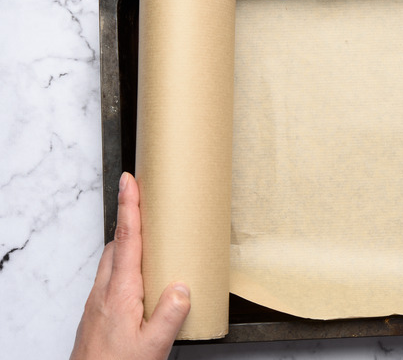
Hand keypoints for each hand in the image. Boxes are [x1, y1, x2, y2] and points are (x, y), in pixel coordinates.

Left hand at [71, 172, 189, 359]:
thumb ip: (170, 314)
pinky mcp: (98, 313)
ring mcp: (98, 302)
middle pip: (116, 244)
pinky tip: (141, 280)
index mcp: (120, 292)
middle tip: (146, 202)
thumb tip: (182, 286)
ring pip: (112, 261)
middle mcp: (105, 292)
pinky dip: (125, 265)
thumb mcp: (154, 345)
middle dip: (129, 220)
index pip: (126, 239)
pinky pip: (111, 278)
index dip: (128, 207)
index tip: (129, 182)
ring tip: (150, 239)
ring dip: (127, 243)